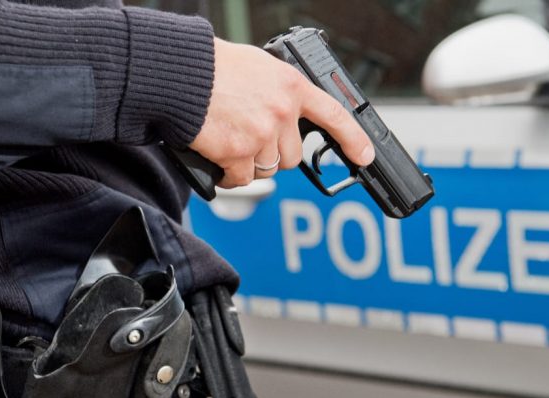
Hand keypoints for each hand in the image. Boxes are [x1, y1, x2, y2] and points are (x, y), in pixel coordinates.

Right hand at [189, 38, 374, 187]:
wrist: (182, 74)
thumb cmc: (214, 68)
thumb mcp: (259, 68)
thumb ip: (280, 92)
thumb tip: (287, 116)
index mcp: (292, 86)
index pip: (334, 115)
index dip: (353, 139)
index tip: (365, 156)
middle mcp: (282, 112)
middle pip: (292, 156)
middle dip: (273, 154)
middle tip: (250, 138)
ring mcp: (262, 134)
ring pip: (267, 169)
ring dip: (249, 164)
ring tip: (229, 141)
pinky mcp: (238, 153)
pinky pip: (242, 179)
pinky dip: (229, 175)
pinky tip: (218, 156)